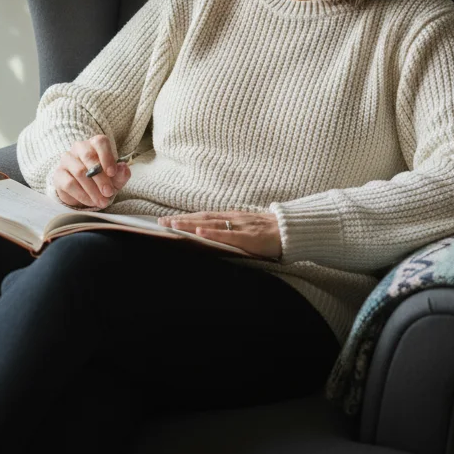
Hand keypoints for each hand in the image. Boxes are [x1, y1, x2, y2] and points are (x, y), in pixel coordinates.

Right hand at [51, 134, 131, 208]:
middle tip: (109, 192)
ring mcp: (67, 160)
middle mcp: (79, 148)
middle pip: (89, 157)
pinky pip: (70, 184)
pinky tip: (91, 202)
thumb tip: (123, 167)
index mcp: (95, 144)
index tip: (113, 173)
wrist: (84, 193)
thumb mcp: (116, 179)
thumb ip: (121, 173)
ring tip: (102, 201)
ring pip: (79, 171)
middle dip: (101, 178)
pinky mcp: (59, 174)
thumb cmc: (102, 180)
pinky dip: (82, 195)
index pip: (100, 142)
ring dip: (93, 189)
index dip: (107, 157)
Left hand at [158, 210, 282, 258]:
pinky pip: (228, 234)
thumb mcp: (246, 228)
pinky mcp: (248, 237)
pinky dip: (212, 233)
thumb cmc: (270, 232)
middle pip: (201, 218)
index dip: (185, 217)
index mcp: (231, 217)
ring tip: (172, 225)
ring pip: (210, 224)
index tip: (167, 219)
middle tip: (161, 222)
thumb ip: (230, 230)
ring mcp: (240, 226)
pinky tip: (199, 232)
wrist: (292, 231)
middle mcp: (232, 218)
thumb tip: (211, 235)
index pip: (203, 216)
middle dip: (181, 220)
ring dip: (189, 224)